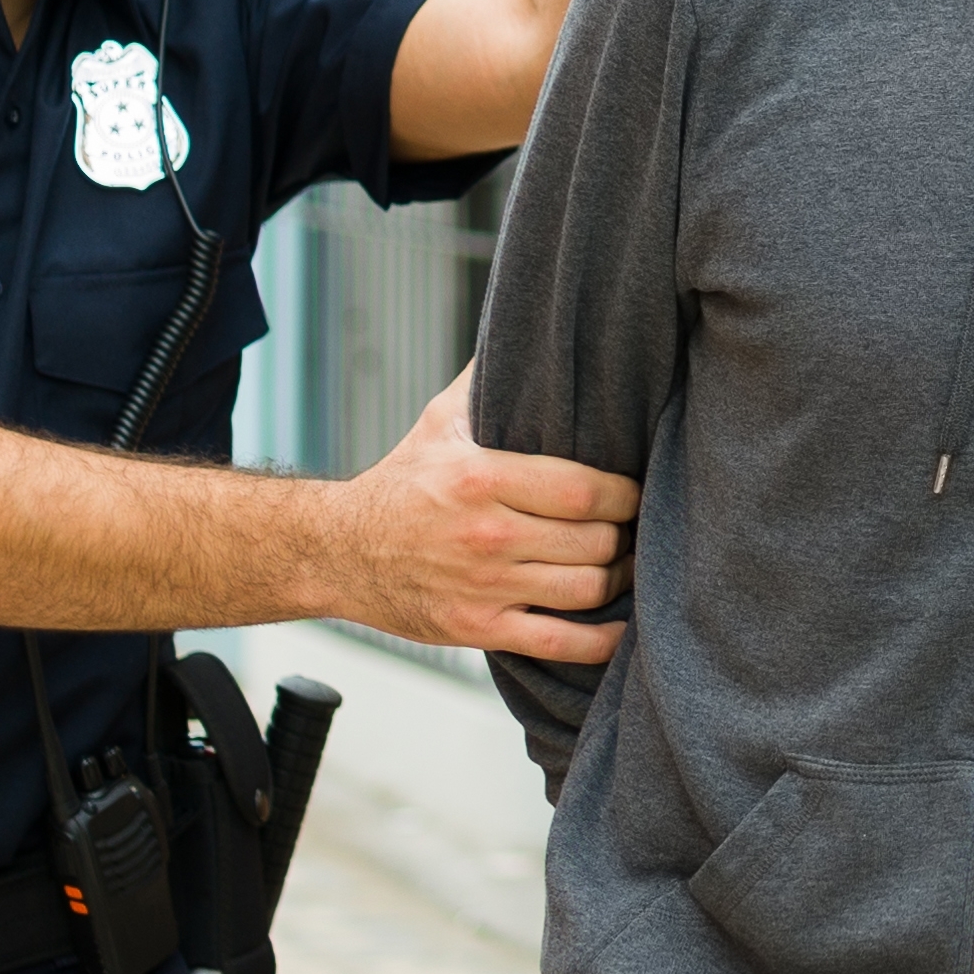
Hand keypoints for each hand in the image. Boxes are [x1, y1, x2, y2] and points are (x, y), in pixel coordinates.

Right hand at [329, 371, 637, 657]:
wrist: (338, 550)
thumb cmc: (400, 483)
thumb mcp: (438, 421)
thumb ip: (488, 380)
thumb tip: (527, 330)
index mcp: (481, 477)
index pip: (584, 489)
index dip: (626, 492)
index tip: (634, 489)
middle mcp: (486, 534)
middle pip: (594, 540)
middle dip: (624, 535)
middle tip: (631, 527)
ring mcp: (484, 587)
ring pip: (586, 589)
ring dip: (617, 579)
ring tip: (621, 564)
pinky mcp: (479, 629)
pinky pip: (560, 643)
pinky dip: (601, 640)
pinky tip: (620, 626)